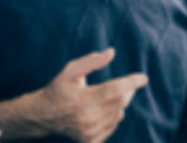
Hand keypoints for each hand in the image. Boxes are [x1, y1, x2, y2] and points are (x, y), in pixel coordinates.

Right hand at [31, 48, 147, 142]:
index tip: (143, 77)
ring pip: (119, 115)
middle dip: (127, 90)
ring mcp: (90, 132)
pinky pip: (113, 126)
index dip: (132, 82)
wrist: (43, 115)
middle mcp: (87, 118)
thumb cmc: (58, 89)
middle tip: (125, 83)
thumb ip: (91, 61)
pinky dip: (114, 116)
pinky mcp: (90, 141)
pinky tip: (104, 109)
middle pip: (120, 102)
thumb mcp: (71, 70)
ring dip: (120, 103)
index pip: (116, 90)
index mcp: (83, 99)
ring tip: (107, 96)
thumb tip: (111, 52)